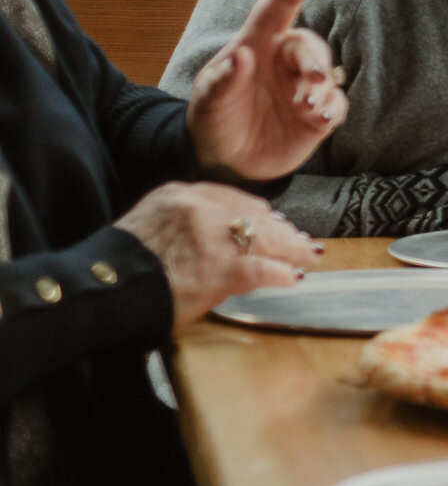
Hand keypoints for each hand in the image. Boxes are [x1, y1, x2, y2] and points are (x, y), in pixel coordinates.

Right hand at [116, 185, 320, 327]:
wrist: (101, 290)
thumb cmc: (121, 267)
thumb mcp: (149, 225)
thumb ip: (183, 222)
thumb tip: (216, 235)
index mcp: (179, 195)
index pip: (233, 198)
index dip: (259, 212)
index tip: (274, 221)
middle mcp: (198, 208)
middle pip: (254, 214)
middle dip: (282, 230)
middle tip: (301, 241)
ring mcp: (210, 237)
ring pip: (264, 237)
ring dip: (290, 248)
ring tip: (307, 256)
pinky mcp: (217, 268)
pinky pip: (261, 268)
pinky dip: (280, 274)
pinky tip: (293, 279)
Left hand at [185, 0, 346, 181]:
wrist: (226, 163)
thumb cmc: (213, 122)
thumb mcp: (207, 103)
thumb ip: (223, 80)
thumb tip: (242, 57)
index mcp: (255, 47)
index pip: (278, 7)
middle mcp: (283, 63)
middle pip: (309, 45)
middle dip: (314, 59)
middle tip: (312, 80)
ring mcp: (302, 88)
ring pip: (327, 73)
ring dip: (321, 88)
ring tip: (305, 108)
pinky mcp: (317, 115)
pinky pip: (336, 104)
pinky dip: (331, 109)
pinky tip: (318, 120)